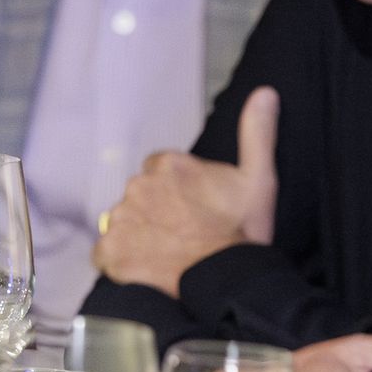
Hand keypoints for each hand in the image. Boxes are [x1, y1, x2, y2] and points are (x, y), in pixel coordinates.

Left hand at [92, 86, 279, 297]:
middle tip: (186, 231)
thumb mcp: (259, 177)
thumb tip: (264, 92)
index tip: (196, 207)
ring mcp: (120, 220)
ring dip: (141, 232)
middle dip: (159, 209)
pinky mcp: (109, 252)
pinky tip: (148, 265)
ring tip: (170, 251)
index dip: (180, 190)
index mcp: (169, 164)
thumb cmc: (243, 230)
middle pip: (142, 194)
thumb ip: (257, 131)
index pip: (162, 170)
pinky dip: (122, 258)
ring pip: (125, 221)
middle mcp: (138, 186)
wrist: (226, 278)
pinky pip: (107, 252)